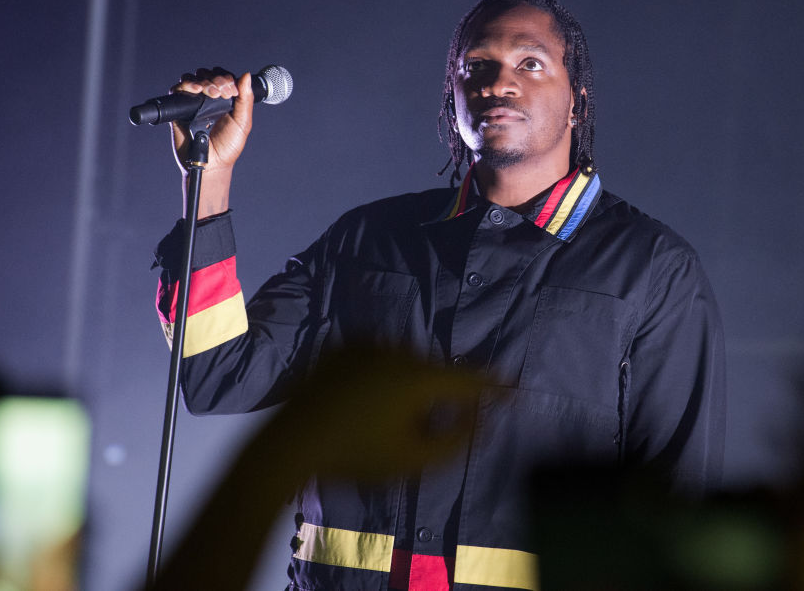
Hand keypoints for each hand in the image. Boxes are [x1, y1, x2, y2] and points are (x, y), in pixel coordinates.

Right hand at [169, 67, 253, 174]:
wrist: (212, 163)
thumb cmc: (228, 146)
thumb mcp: (243, 122)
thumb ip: (246, 100)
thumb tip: (246, 76)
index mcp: (224, 100)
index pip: (222, 77)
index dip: (226, 78)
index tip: (232, 91)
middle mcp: (208, 99)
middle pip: (207, 75)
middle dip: (216, 79)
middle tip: (222, 93)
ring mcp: (193, 103)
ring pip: (192, 79)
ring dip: (203, 80)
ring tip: (211, 93)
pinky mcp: (180, 109)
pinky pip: (177, 90)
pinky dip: (186, 85)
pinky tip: (196, 90)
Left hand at [254, 345, 490, 482]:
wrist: (289, 442)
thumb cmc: (354, 456)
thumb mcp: (412, 461)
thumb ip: (456, 440)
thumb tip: (482, 418)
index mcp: (418, 376)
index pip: (468, 381)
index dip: (495, 386)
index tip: (514, 388)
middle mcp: (397, 350)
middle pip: (434, 372)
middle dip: (437, 395)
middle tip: (422, 427)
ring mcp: (367, 343)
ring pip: (405, 363)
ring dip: (408, 384)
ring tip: (385, 419)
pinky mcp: (342, 346)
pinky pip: (377, 358)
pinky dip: (381, 375)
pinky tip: (364, 403)